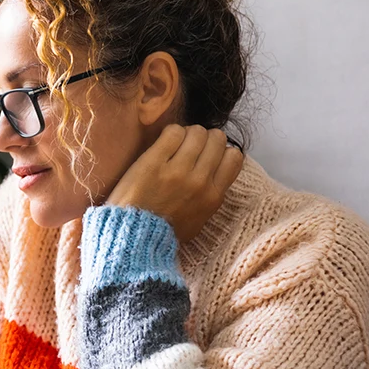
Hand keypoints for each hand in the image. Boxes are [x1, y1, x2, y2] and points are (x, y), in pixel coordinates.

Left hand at [106, 125, 244, 242]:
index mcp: (214, 196)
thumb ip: (210, 195)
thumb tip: (217, 171)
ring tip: (174, 144)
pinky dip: (171, 133)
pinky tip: (162, 143)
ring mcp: (177, 170)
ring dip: (187, 134)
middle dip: (205, 139)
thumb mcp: (199, 219)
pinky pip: (173, 132)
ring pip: (196, 132)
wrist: (133, 236)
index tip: (207, 154)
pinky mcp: (154, 162)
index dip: (221, 150)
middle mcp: (200, 181)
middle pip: (216, 139)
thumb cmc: (164, 231)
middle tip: (189, 147)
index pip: (234, 157)